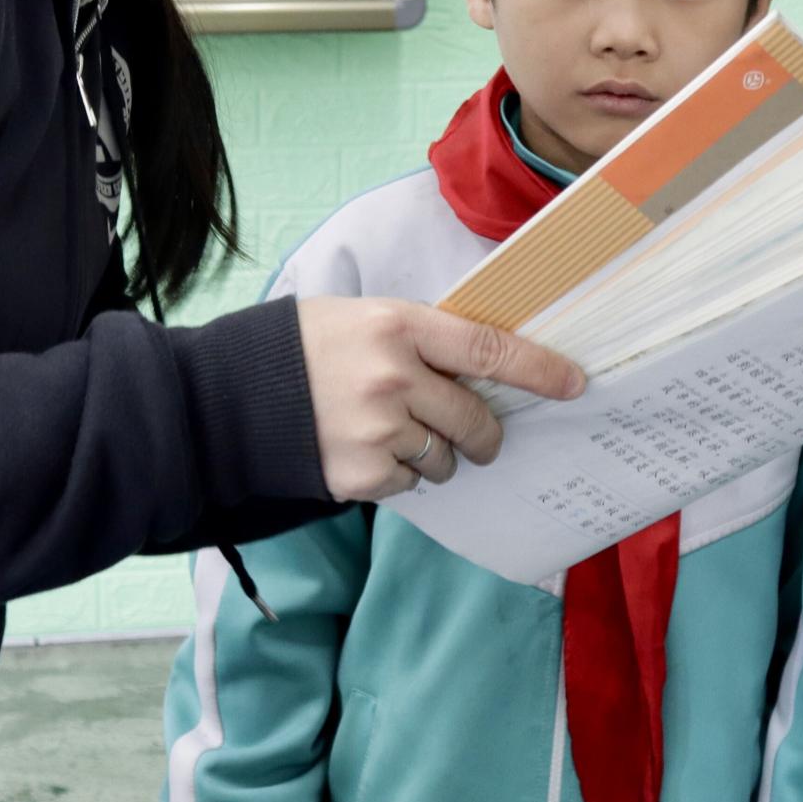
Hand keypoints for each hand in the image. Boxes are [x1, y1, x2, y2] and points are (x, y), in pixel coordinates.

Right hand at [296, 297, 585, 501]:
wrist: (229, 398)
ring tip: (394, 435)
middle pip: (475, 418)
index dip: (538, 370)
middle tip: (481, 438)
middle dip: (485, 435)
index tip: (572, 383)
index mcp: (398, 326)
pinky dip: (397, 474)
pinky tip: (363, 451)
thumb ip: (421, 339)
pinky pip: (409, 483)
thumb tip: (482, 366)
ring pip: (445, 458)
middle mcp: (394, 377)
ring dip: (436, 454)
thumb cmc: (303, 348)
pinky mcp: (361, 474)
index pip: (489, 349)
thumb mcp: (362, 318)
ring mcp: (378, 430)